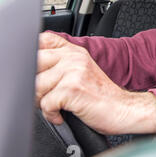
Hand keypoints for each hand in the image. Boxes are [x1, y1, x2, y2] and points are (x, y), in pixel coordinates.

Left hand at [35, 32, 155, 134]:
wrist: (124, 110)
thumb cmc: (102, 98)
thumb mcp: (82, 73)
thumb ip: (61, 65)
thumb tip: (30, 70)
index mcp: (75, 52)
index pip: (43, 40)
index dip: (32, 55)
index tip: (38, 72)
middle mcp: (74, 57)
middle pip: (33, 64)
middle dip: (35, 85)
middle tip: (48, 96)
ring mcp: (74, 71)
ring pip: (36, 86)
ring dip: (42, 102)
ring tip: (58, 106)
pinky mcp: (73, 88)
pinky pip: (45, 104)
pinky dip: (51, 115)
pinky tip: (62, 115)